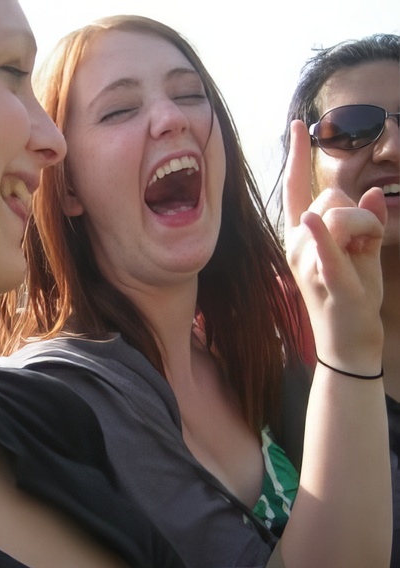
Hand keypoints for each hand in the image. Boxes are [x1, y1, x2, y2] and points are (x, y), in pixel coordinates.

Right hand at [283, 120, 386, 371]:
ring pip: (342, 214)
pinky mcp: (330, 280)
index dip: (298, 156)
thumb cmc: (352, 297)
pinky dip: (324, 239)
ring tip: (362, 256)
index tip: (298, 125)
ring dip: (366, 228)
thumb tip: (369, 192)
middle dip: (358, 212)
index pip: (297, 189)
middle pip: (332, 198)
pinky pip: (328, 250)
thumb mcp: (360, 254)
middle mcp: (298, 245)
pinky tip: (313, 225)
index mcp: (303, 237)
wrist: (348, 343)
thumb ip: (363, 222)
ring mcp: (310, 262)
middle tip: (363, 244)